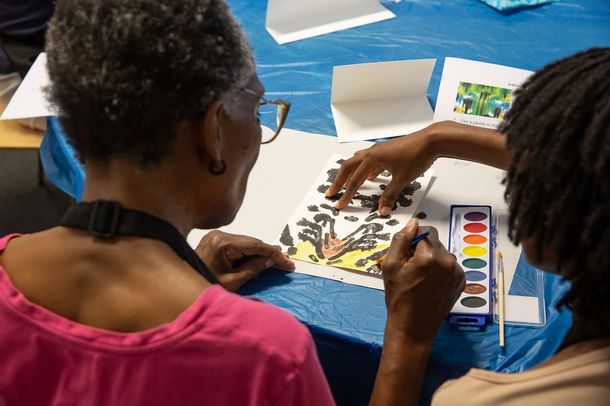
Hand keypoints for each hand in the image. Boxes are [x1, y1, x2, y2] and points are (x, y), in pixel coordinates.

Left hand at [195, 230, 294, 291]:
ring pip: (246, 244)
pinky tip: (261, 261)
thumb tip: (271, 261)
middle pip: (252, 243)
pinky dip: (249, 255)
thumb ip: (253, 269)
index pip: (255, 245)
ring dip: (260, 254)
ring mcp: (215, 238)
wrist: (176, 292)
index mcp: (222, 243)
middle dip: (269, 254)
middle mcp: (218, 235)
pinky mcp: (214, 243)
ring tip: (277, 263)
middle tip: (286, 263)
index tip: (287, 263)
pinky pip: (237, 247)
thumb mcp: (232, 282)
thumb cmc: (201, 289)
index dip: (274, 254)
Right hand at [326, 126, 438, 215]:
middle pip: (349, 167)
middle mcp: (372, 152)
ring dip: (351, 173)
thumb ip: (390, 195)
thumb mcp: (402, 179)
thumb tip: (382, 210)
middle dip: (340, 181)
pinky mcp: (387, 151)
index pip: (355, 180)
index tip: (339, 204)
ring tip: (347, 185)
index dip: (347, 195)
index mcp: (372, 158)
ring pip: (358, 162)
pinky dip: (365, 170)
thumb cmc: (417, 155)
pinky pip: (370, 161)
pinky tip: (370, 177)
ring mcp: (379, 150)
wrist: (431, 140)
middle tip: (332, 193)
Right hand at [382, 218, 463, 343]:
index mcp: (431, 256)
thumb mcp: (391, 265)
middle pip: (435, 242)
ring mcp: (457, 273)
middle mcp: (448, 262)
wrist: (413, 327)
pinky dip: (440, 270)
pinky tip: (430, 284)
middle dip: (422, 249)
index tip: (406, 255)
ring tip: (421, 278)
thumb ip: (401, 240)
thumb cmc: (399, 297)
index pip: (425, 230)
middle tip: (411, 269)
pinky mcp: (461, 282)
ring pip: (443, 253)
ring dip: (432, 259)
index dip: (413, 240)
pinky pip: (450, 266)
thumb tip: (413, 223)